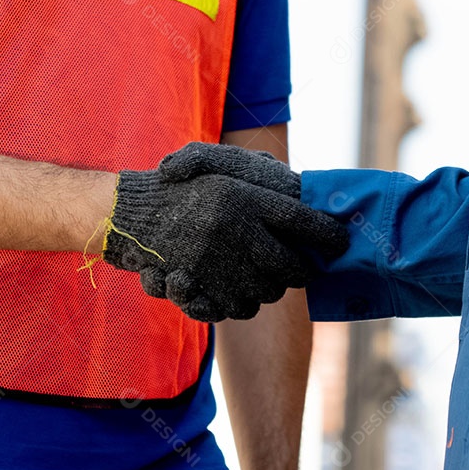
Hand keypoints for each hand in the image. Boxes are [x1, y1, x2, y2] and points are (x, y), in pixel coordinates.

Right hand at [104, 143, 348, 321]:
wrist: (128, 215)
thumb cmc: (179, 185)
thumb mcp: (216, 162)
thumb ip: (258, 169)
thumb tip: (304, 184)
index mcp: (242, 199)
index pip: (304, 222)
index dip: (328, 234)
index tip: (341, 240)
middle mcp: (235, 233)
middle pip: (292, 265)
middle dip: (301, 268)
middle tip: (303, 264)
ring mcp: (219, 267)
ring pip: (269, 291)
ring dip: (273, 286)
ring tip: (267, 274)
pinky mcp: (204, 292)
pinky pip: (242, 307)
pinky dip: (245, 301)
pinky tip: (241, 287)